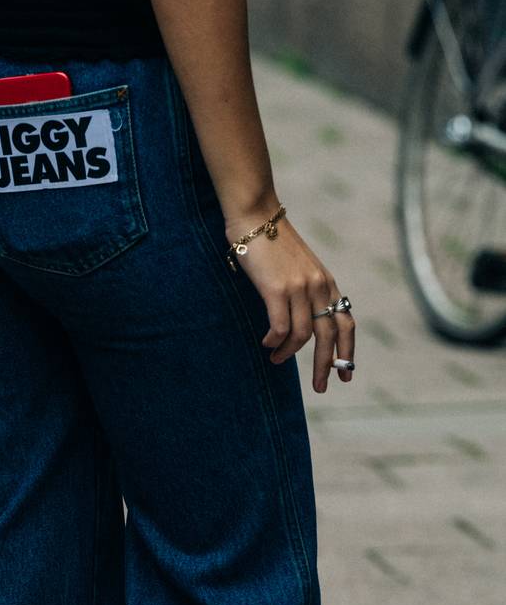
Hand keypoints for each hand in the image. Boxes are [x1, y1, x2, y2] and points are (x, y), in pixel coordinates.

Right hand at [228, 210, 355, 392]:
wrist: (255, 217)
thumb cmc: (272, 243)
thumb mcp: (297, 267)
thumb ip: (305, 291)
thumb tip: (302, 322)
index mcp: (326, 282)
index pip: (346, 323)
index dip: (348, 352)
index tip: (345, 374)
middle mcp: (318, 287)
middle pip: (330, 336)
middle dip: (327, 365)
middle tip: (322, 387)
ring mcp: (299, 288)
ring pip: (302, 335)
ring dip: (289, 354)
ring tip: (276, 360)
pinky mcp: (277, 289)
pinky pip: (280, 328)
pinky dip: (274, 341)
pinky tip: (266, 344)